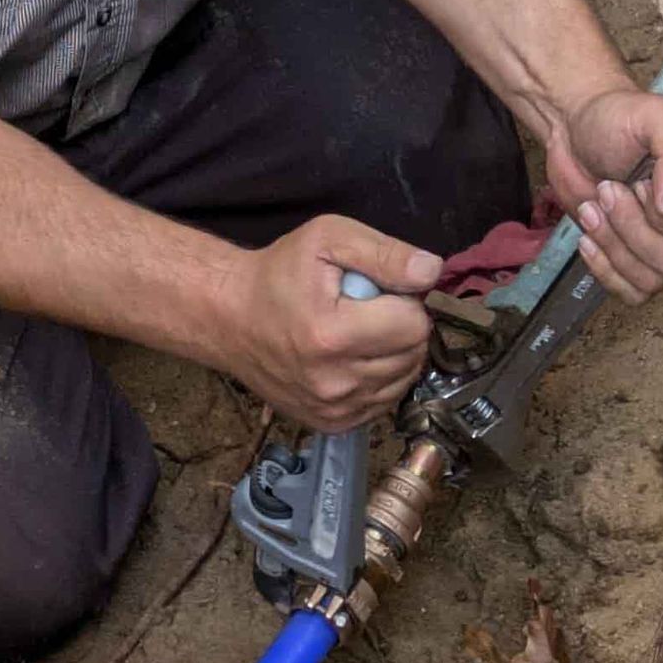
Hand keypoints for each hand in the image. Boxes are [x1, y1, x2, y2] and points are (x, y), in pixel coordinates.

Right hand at [220, 214, 437, 427]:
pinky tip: (353, 358)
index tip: (378, 292)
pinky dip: (379, 379)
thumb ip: (385, 253)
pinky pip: (383, 402)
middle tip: (366, 310)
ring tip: (359, 333)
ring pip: (403, 380)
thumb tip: (431, 271)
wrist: (230, 318)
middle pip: (413, 354)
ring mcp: (333, 408)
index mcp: (333, 334)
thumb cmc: (278, 274)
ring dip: (393, 354)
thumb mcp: (328, 239)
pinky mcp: (332, 423)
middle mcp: (334, 380)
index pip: (414, 325)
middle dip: (400, 326)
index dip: (404, 300)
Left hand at [544, 86, 662, 304]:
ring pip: (654, 279)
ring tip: (592, 207)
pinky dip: (606, 270)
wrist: (577, 132)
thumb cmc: (620, 120)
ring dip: (613, 245)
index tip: (638, 183)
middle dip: (631, 227)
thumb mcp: (655, 116)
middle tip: (607, 189)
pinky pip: (635, 293)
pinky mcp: (643, 263)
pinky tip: (588, 237)